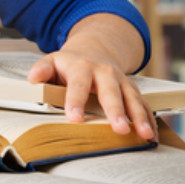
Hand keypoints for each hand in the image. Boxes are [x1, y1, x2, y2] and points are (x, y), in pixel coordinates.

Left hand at [26, 14, 155, 141]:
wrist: (95, 48)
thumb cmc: (69, 62)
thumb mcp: (52, 60)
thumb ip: (42, 69)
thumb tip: (33, 78)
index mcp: (82, 67)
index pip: (78, 85)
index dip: (75, 101)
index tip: (74, 118)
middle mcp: (105, 73)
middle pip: (111, 93)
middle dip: (116, 111)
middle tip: (119, 129)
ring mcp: (121, 81)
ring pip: (132, 98)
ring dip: (139, 117)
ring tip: (144, 135)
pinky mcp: (132, 89)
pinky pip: (143, 104)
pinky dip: (149, 119)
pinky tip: (151, 135)